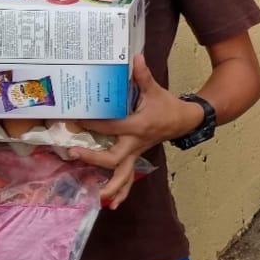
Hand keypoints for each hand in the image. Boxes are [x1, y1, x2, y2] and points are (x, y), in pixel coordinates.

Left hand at [69, 55, 192, 207]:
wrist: (185, 120)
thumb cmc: (167, 105)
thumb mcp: (155, 90)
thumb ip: (142, 76)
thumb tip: (134, 57)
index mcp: (138, 126)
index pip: (111, 126)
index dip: (92, 123)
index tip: (74, 120)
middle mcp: (136, 143)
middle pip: (114, 158)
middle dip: (94, 158)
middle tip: (75, 154)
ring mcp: (136, 153)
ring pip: (124, 175)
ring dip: (111, 187)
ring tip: (98, 198)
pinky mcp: (136, 157)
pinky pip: (128, 178)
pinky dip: (121, 191)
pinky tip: (111, 203)